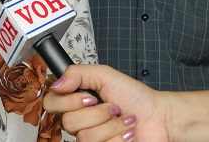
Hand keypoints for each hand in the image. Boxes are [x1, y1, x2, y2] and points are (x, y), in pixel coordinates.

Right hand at [43, 64, 168, 141]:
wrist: (158, 116)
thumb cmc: (133, 95)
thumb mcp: (104, 74)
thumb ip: (77, 73)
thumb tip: (56, 84)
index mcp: (74, 102)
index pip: (50, 104)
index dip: (68, 101)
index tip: (89, 97)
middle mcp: (78, 122)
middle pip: (67, 122)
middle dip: (97, 112)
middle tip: (112, 107)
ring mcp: (89, 139)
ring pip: (84, 137)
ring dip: (111, 126)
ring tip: (123, 119)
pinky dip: (118, 138)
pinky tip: (127, 134)